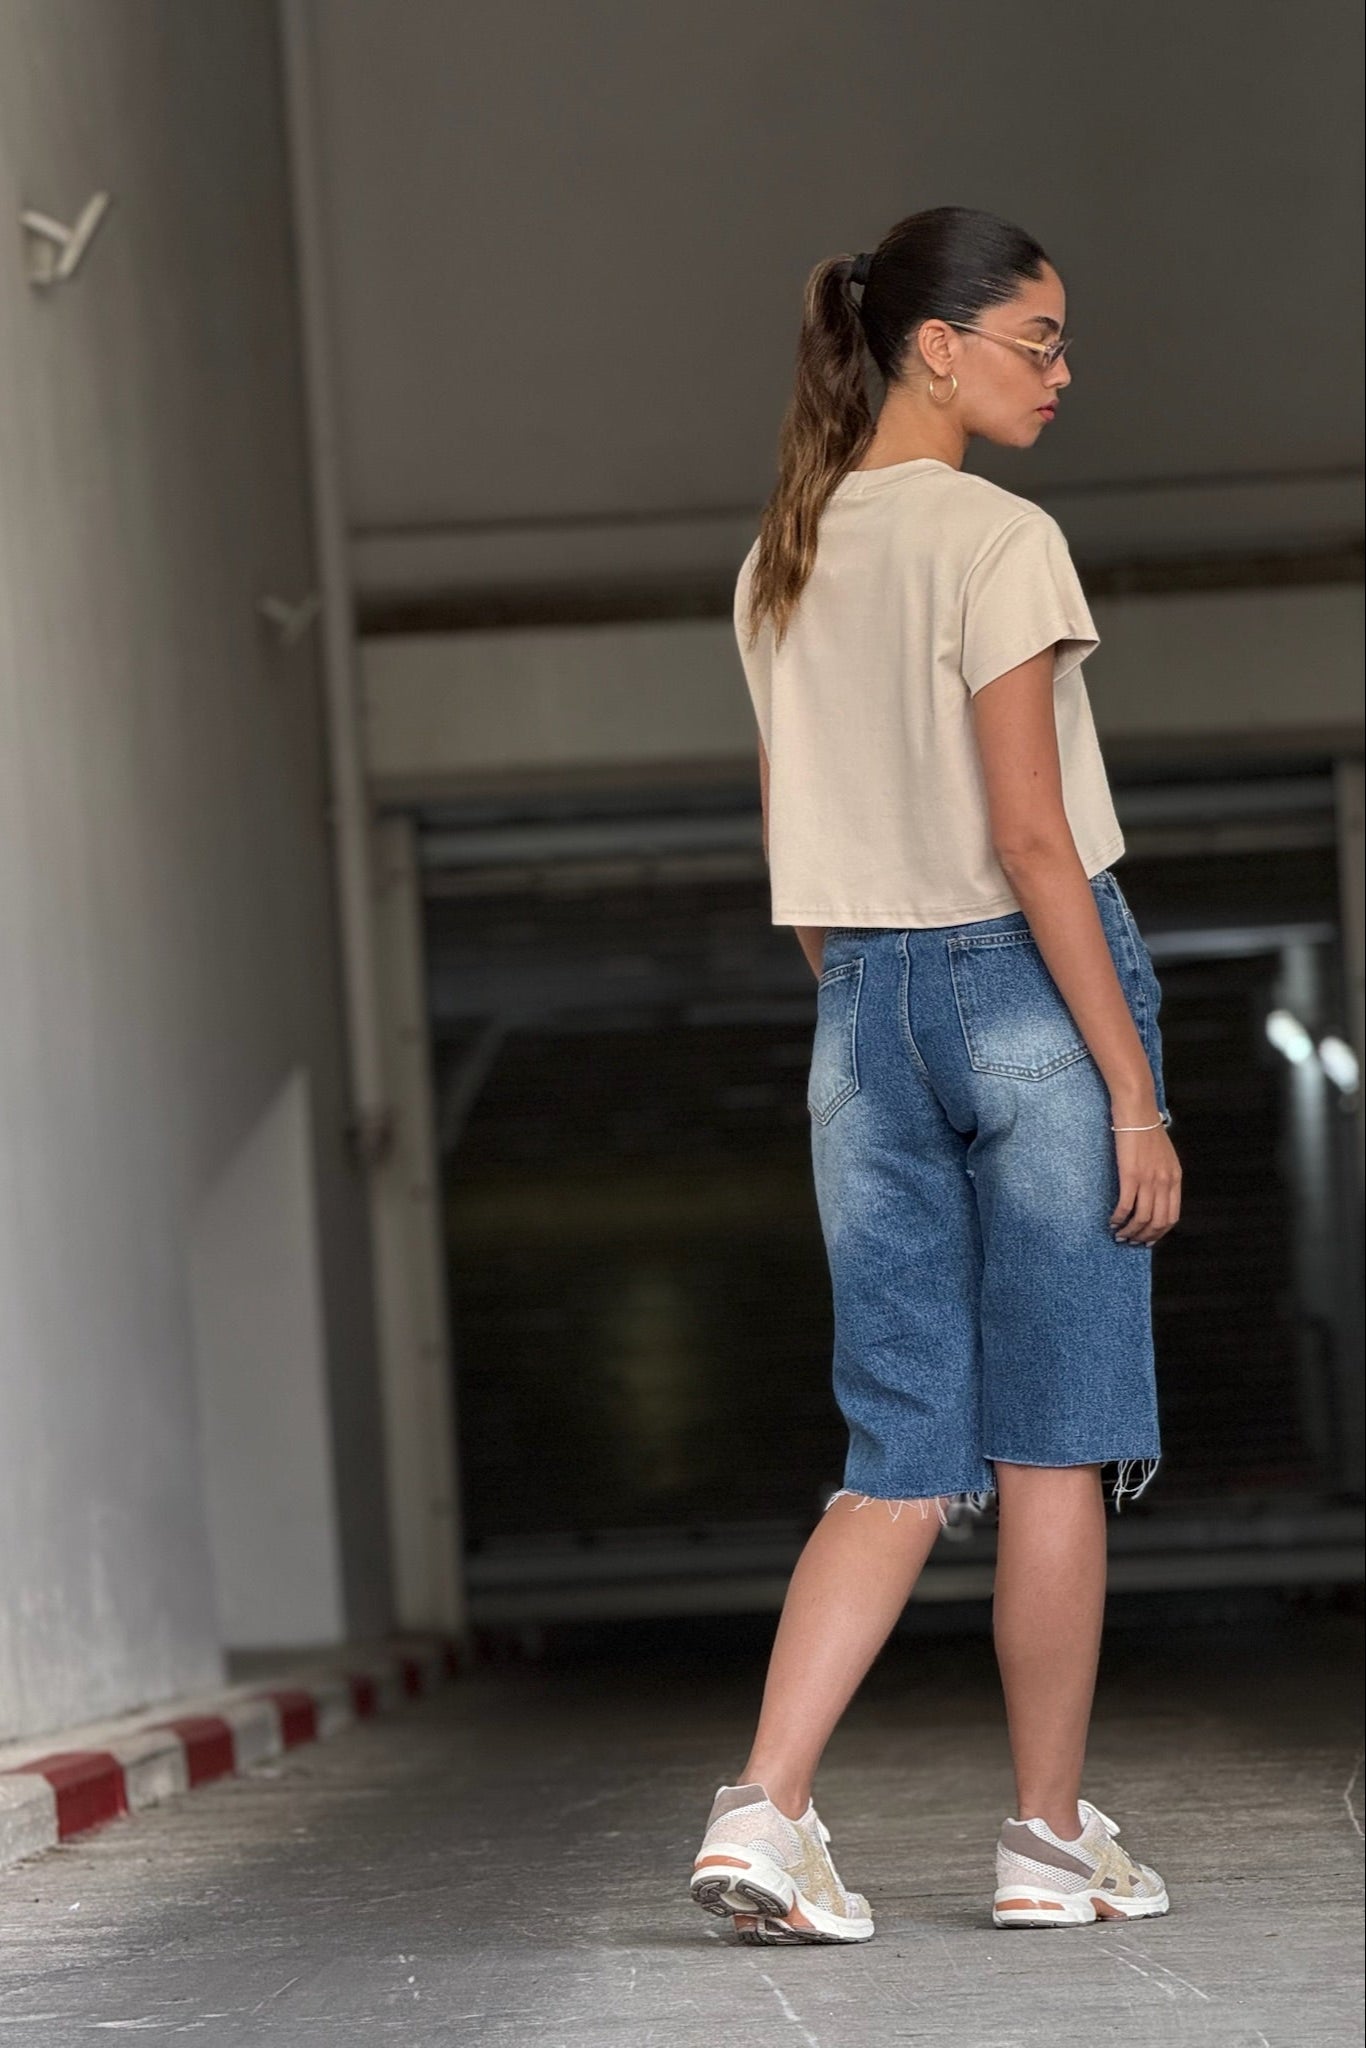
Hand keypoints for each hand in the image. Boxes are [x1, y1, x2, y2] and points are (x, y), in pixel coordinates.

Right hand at [1109, 1121, 1181, 1245]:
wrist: (1137, 1112)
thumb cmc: (1147, 1130)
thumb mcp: (1165, 1156)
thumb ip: (1164, 1176)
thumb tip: (1156, 1195)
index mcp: (1174, 1179)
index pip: (1171, 1217)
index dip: (1159, 1233)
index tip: (1148, 1239)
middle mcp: (1164, 1182)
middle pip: (1157, 1222)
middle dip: (1144, 1237)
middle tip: (1131, 1241)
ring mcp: (1148, 1180)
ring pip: (1142, 1218)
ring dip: (1130, 1232)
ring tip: (1120, 1235)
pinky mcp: (1130, 1175)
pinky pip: (1126, 1206)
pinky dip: (1118, 1219)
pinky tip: (1112, 1222)